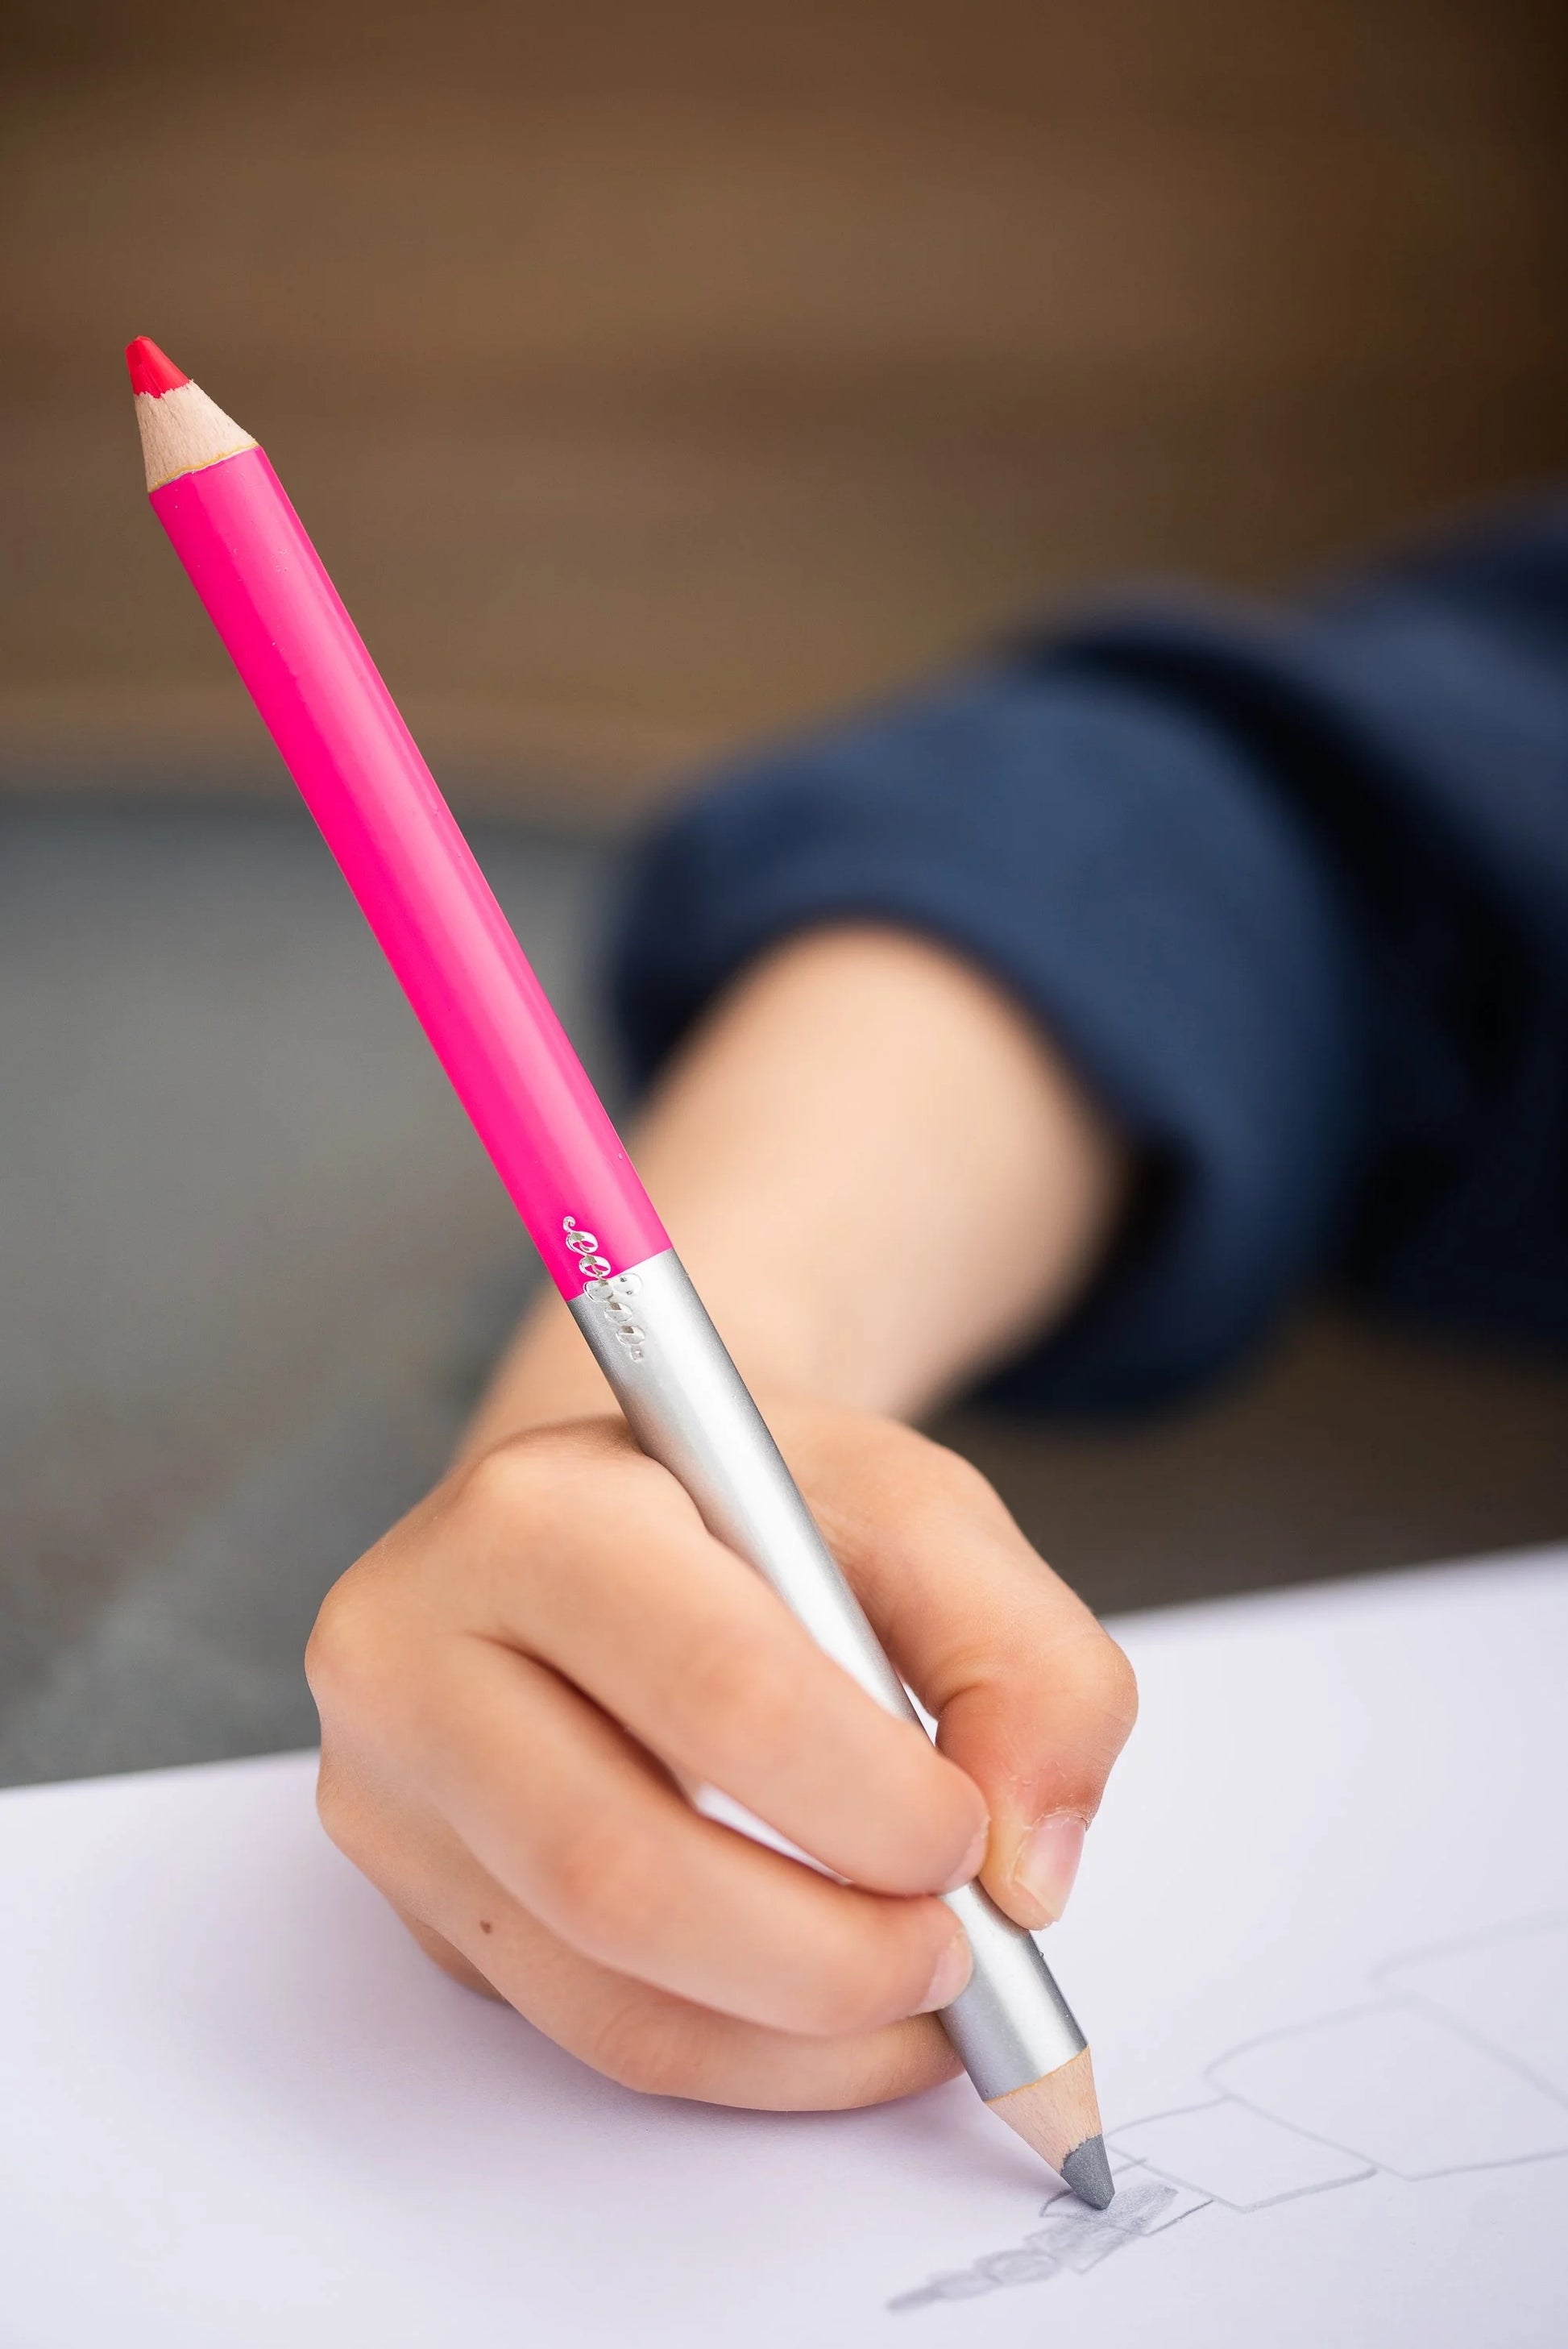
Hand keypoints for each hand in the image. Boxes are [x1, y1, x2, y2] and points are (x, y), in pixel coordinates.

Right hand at [307, 1392, 1136, 2112]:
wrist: (626, 1508)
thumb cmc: (763, 1506)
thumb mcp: (923, 1514)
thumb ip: (1027, 1664)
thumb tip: (1027, 1874)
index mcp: (535, 1513)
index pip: (713, 1692)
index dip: (869, 1799)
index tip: (971, 1836)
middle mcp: (411, 1649)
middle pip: (622, 1872)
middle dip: (830, 1957)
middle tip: (961, 1956)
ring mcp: (394, 1791)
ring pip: (602, 1987)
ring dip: (800, 2035)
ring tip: (924, 1994)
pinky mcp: (422, 1898)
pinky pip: (588, 2027)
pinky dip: (745, 2056)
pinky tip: (836, 2017)